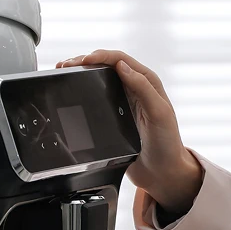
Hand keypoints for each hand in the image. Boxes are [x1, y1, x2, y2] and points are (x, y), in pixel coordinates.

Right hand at [56, 50, 201, 203]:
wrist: (162, 173)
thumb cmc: (167, 143)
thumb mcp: (159, 113)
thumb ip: (143, 88)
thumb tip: (123, 66)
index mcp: (147, 82)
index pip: (121, 60)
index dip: (101, 56)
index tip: (84, 60)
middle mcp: (134, 88)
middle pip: (106, 66)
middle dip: (85, 61)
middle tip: (66, 65)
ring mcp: (122, 102)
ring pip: (99, 79)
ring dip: (81, 73)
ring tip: (63, 72)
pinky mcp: (114, 117)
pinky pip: (96, 97)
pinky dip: (82, 90)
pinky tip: (71, 90)